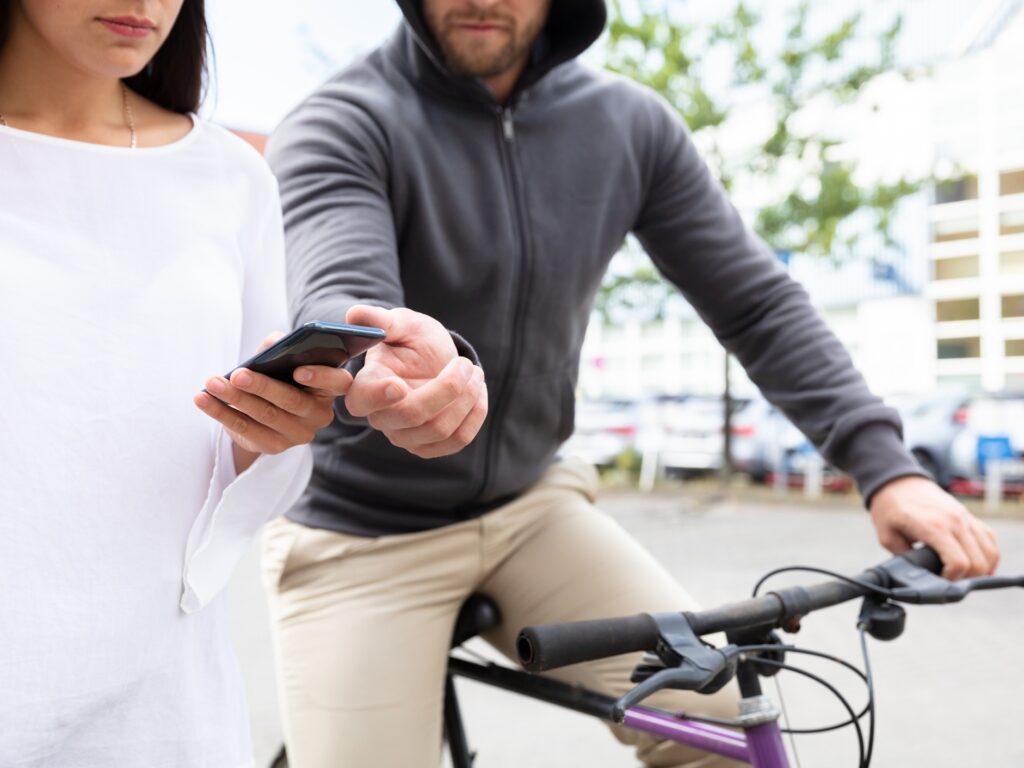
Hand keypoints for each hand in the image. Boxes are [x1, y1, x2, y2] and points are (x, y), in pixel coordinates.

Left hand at [194, 332, 352, 471]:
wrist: (268, 411)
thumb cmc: (281, 376)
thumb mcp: (283, 359)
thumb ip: (281, 347)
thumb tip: (272, 343)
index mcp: (329, 387)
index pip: (337, 382)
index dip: (320, 376)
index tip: (297, 369)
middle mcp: (319, 414)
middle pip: (291, 400)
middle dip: (261, 386)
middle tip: (237, 374)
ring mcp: (299, 433)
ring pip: (265, 415)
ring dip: (235, 399)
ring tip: (212, 384)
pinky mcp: (275, 446)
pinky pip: (246, 430)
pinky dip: (221, 413)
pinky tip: (204, 400)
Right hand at [342, 305, 486, 458]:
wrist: (436, 360)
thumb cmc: (413, 340)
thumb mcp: (402, 323)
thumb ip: (381, 320)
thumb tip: (354, 314)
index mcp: (366, 385)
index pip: (362, 400)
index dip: (378, 396)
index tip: (398, 385)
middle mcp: (380, 417)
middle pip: (412, 416)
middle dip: (447, 388)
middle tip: (465, 363)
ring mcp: (404, 436)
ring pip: (439, 429)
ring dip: (467, 398)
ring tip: (474, 372)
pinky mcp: (428, 446)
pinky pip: (457, 440)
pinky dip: (475, 414)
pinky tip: (477, 391)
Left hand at [869, 476, 999, 578]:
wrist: (897, 482)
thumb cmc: (890, 508)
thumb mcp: (887, 536)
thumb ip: (904, 557)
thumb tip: (917, 574)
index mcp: (934, 527)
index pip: (959, 563)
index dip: (952, 579)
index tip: (941, 581)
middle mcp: (955, 521)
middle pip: (978, 562)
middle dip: (966, 578)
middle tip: (950, 580)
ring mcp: (965, 517)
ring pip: (990, 552)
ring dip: (982, 569)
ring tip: (963, 575)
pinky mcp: (969, 515)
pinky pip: (990, 539)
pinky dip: (989, 555)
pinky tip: (979, 564)